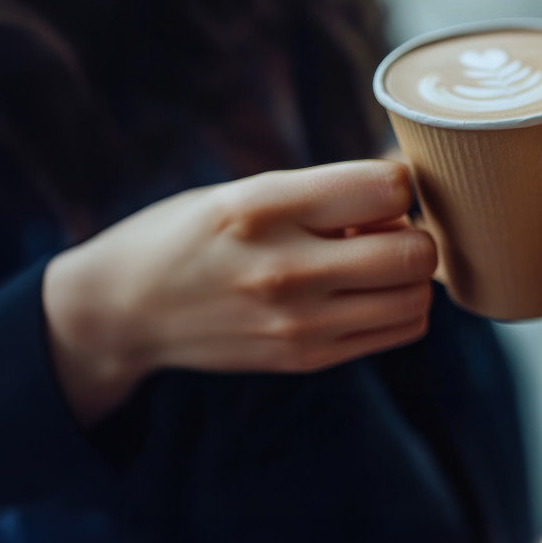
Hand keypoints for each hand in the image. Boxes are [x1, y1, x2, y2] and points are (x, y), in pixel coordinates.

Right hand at [44, 160, 436, 422]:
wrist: (126, 310)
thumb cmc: (191, 235)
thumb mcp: (246, 191)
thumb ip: (323, 193)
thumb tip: (408, 195)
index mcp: (265, 206)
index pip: (387, 187)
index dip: (397, 183)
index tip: (379, 188)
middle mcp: (285, 267)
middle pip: (414, 251)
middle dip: (414, 232)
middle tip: (387, 228)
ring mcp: (299, 322)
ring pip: (416, 297)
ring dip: (411, 274)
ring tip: (375, 262)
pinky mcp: (307, 358)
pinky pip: (400, 331)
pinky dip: (401, 307)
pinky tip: (367, 292)